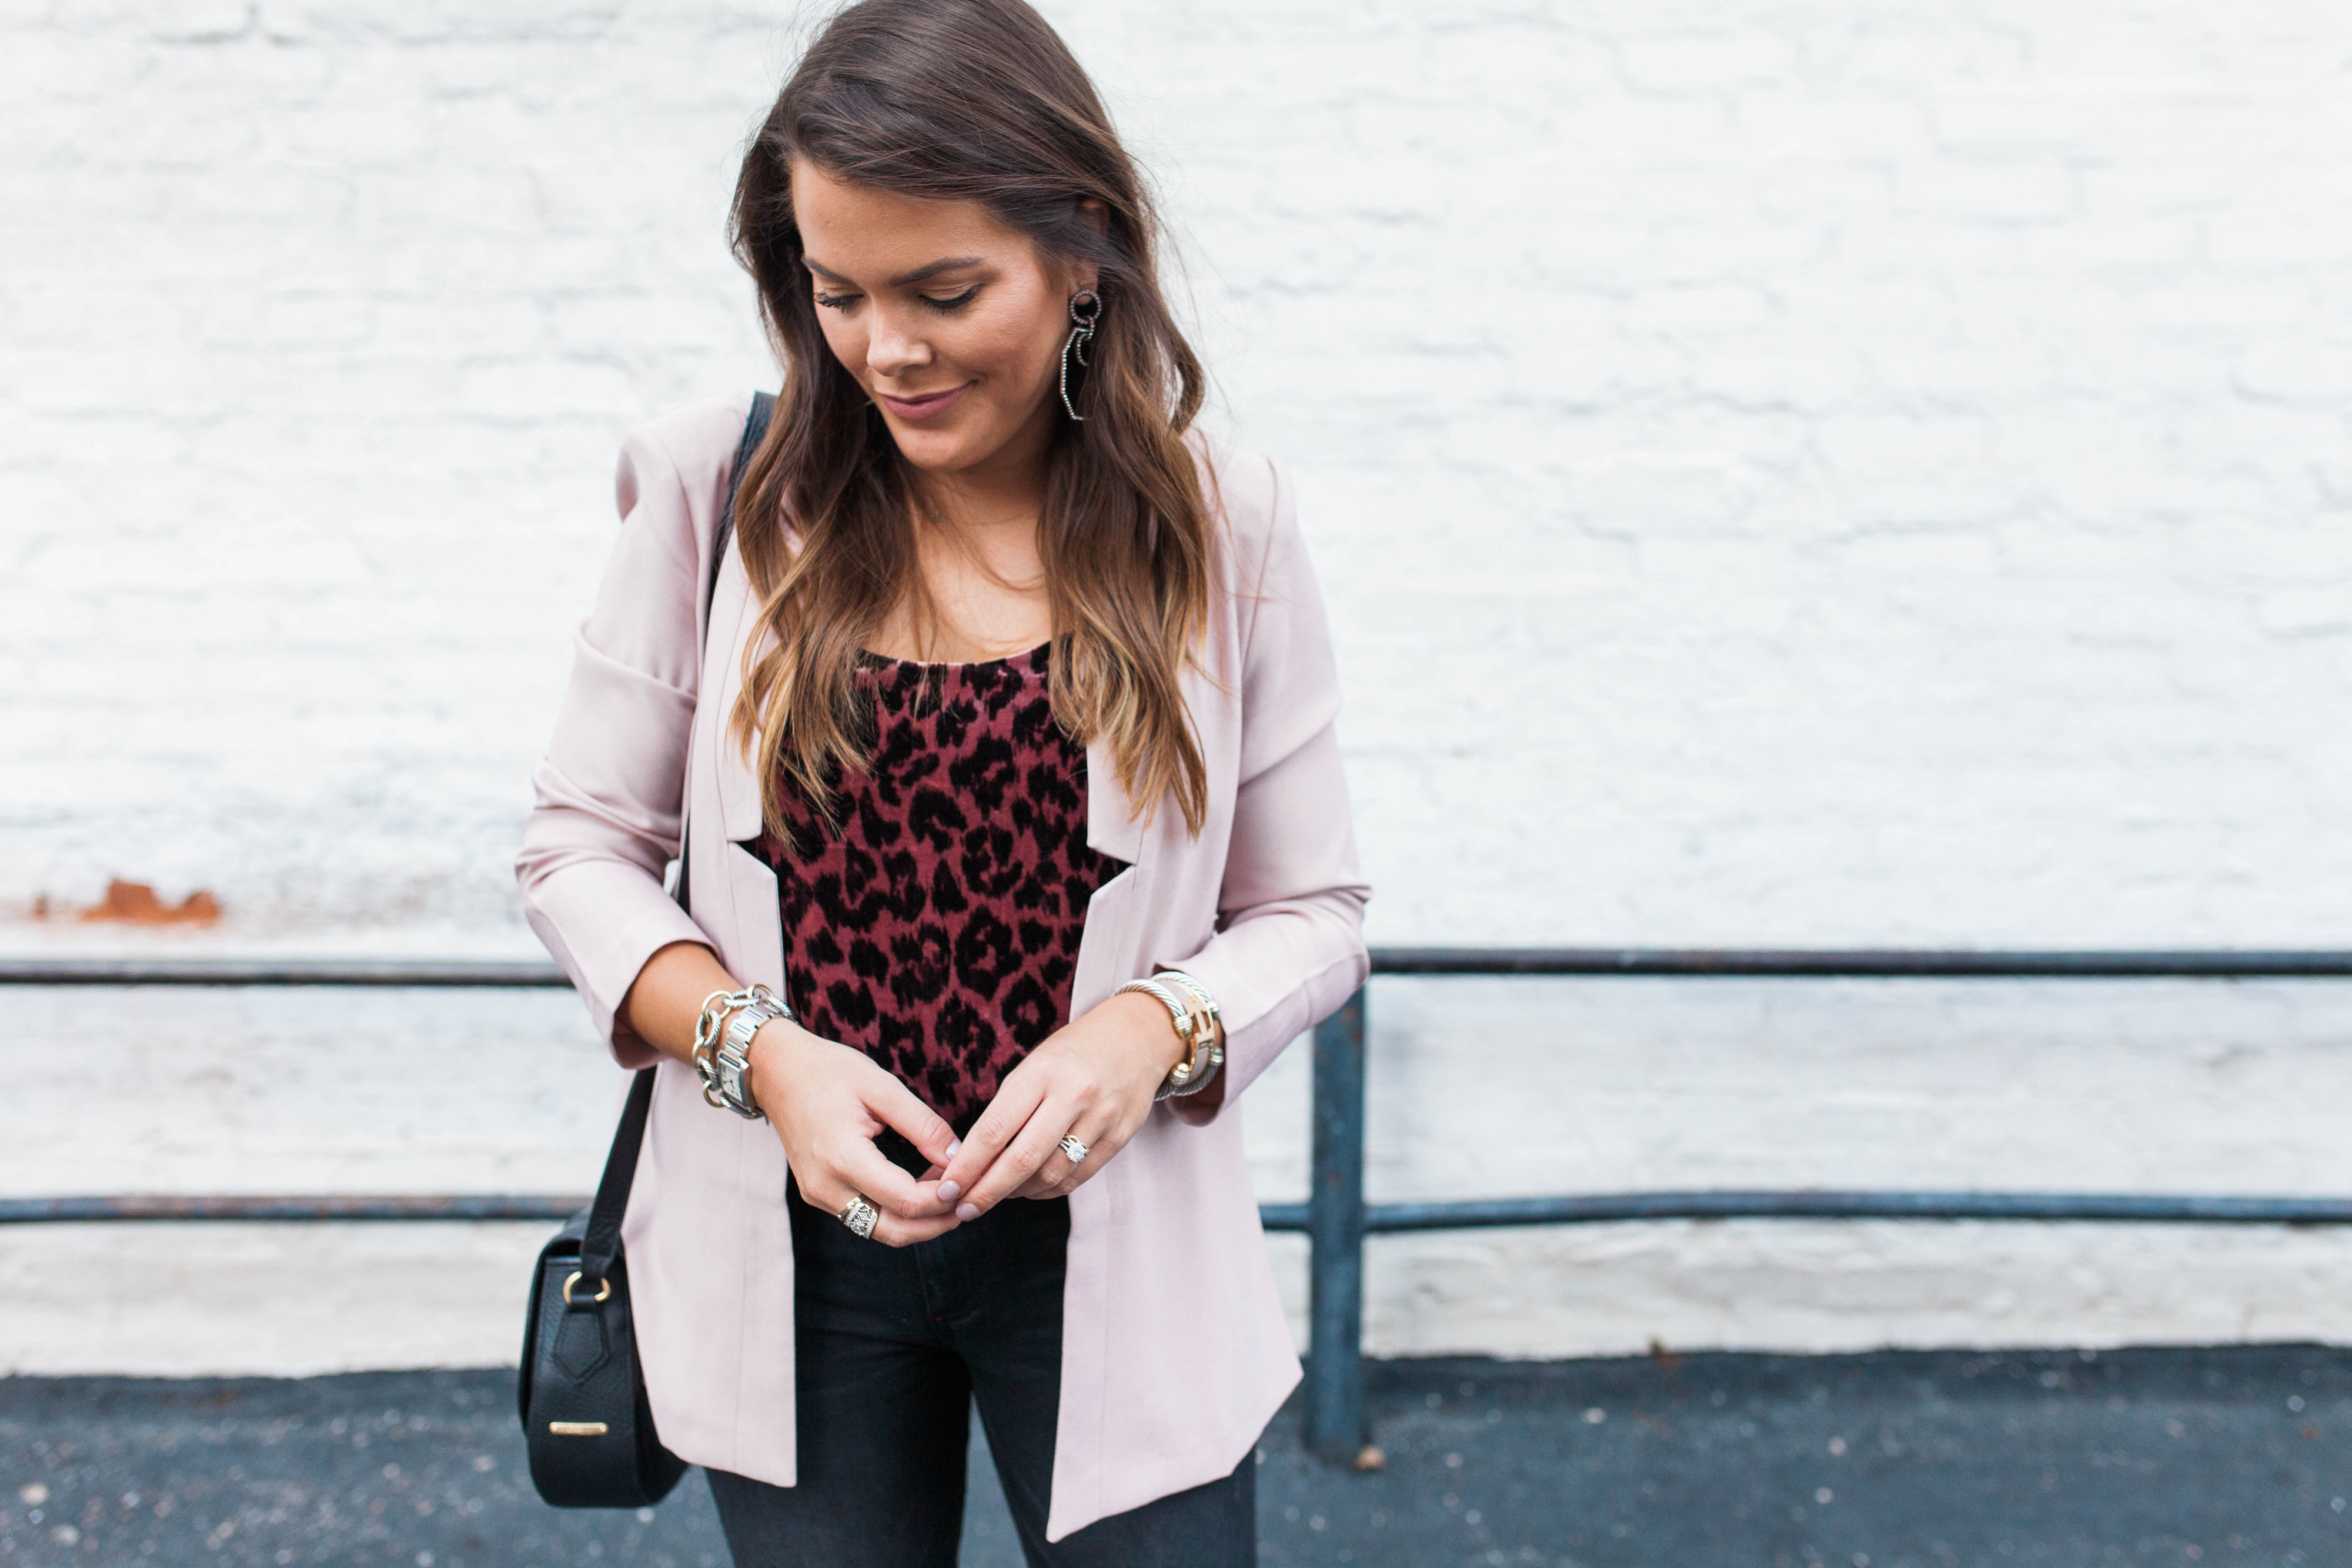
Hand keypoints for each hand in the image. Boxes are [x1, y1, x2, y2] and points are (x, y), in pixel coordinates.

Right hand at [748, 1019, 962, 1246]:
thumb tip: (958, 1158)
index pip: (905, 1200)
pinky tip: (919, 1189)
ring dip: (917, 1221)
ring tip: (949, 1195)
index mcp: (843, 1158)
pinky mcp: (818, 1194)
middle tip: (968, 1201)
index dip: (944, 1198)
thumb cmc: (828, 1071)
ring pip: (878, 1230)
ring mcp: (818, 1195)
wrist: (778, 1070)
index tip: (968, 1180)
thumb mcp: (882, 1087)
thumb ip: (923, 1125)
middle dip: (936, 1223)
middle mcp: (826, 1187)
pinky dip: (895, 1212)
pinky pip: (863, 1217)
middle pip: (893, 1230)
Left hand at [934, 990, 1189, 1218]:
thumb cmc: (1074, 1051)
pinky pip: (1077, 1177)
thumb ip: (1007, 1108)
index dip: (967, 1166)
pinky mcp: (1120, 1137)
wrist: (1138, 1036)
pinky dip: (1047, 1190)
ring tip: (996, 1194)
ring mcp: (1101, 1118)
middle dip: (986, 1191)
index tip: (945, 1188)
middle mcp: (1074, 1095)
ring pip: (1050, 1175)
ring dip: (1017, 1193)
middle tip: (962, 1209)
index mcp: (1043, 1071)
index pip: (995, 1129)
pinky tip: (1029, 1189)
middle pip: (1022, 1160)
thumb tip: (967, 1158)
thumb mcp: (1035, 1063)